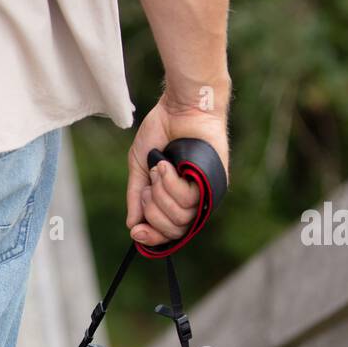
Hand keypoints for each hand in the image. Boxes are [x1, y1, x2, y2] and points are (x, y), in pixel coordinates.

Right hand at [125, 93, 229, 247]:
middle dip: (153, 210)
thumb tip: (133, 225)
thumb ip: (136, 197)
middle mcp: (192, 202)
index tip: (137, 232)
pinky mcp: (214, 185)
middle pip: (172, 231)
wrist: (179, 108)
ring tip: (160, 167)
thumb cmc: (161, 133)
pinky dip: (171, 184)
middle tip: (148, 185)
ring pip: (180, 218)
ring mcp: (204, 195)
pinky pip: (189, 202)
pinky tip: (168, 165)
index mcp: (174, 200)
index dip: (151, 238)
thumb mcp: (140, 168)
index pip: (167, 234)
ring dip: (161, 193)